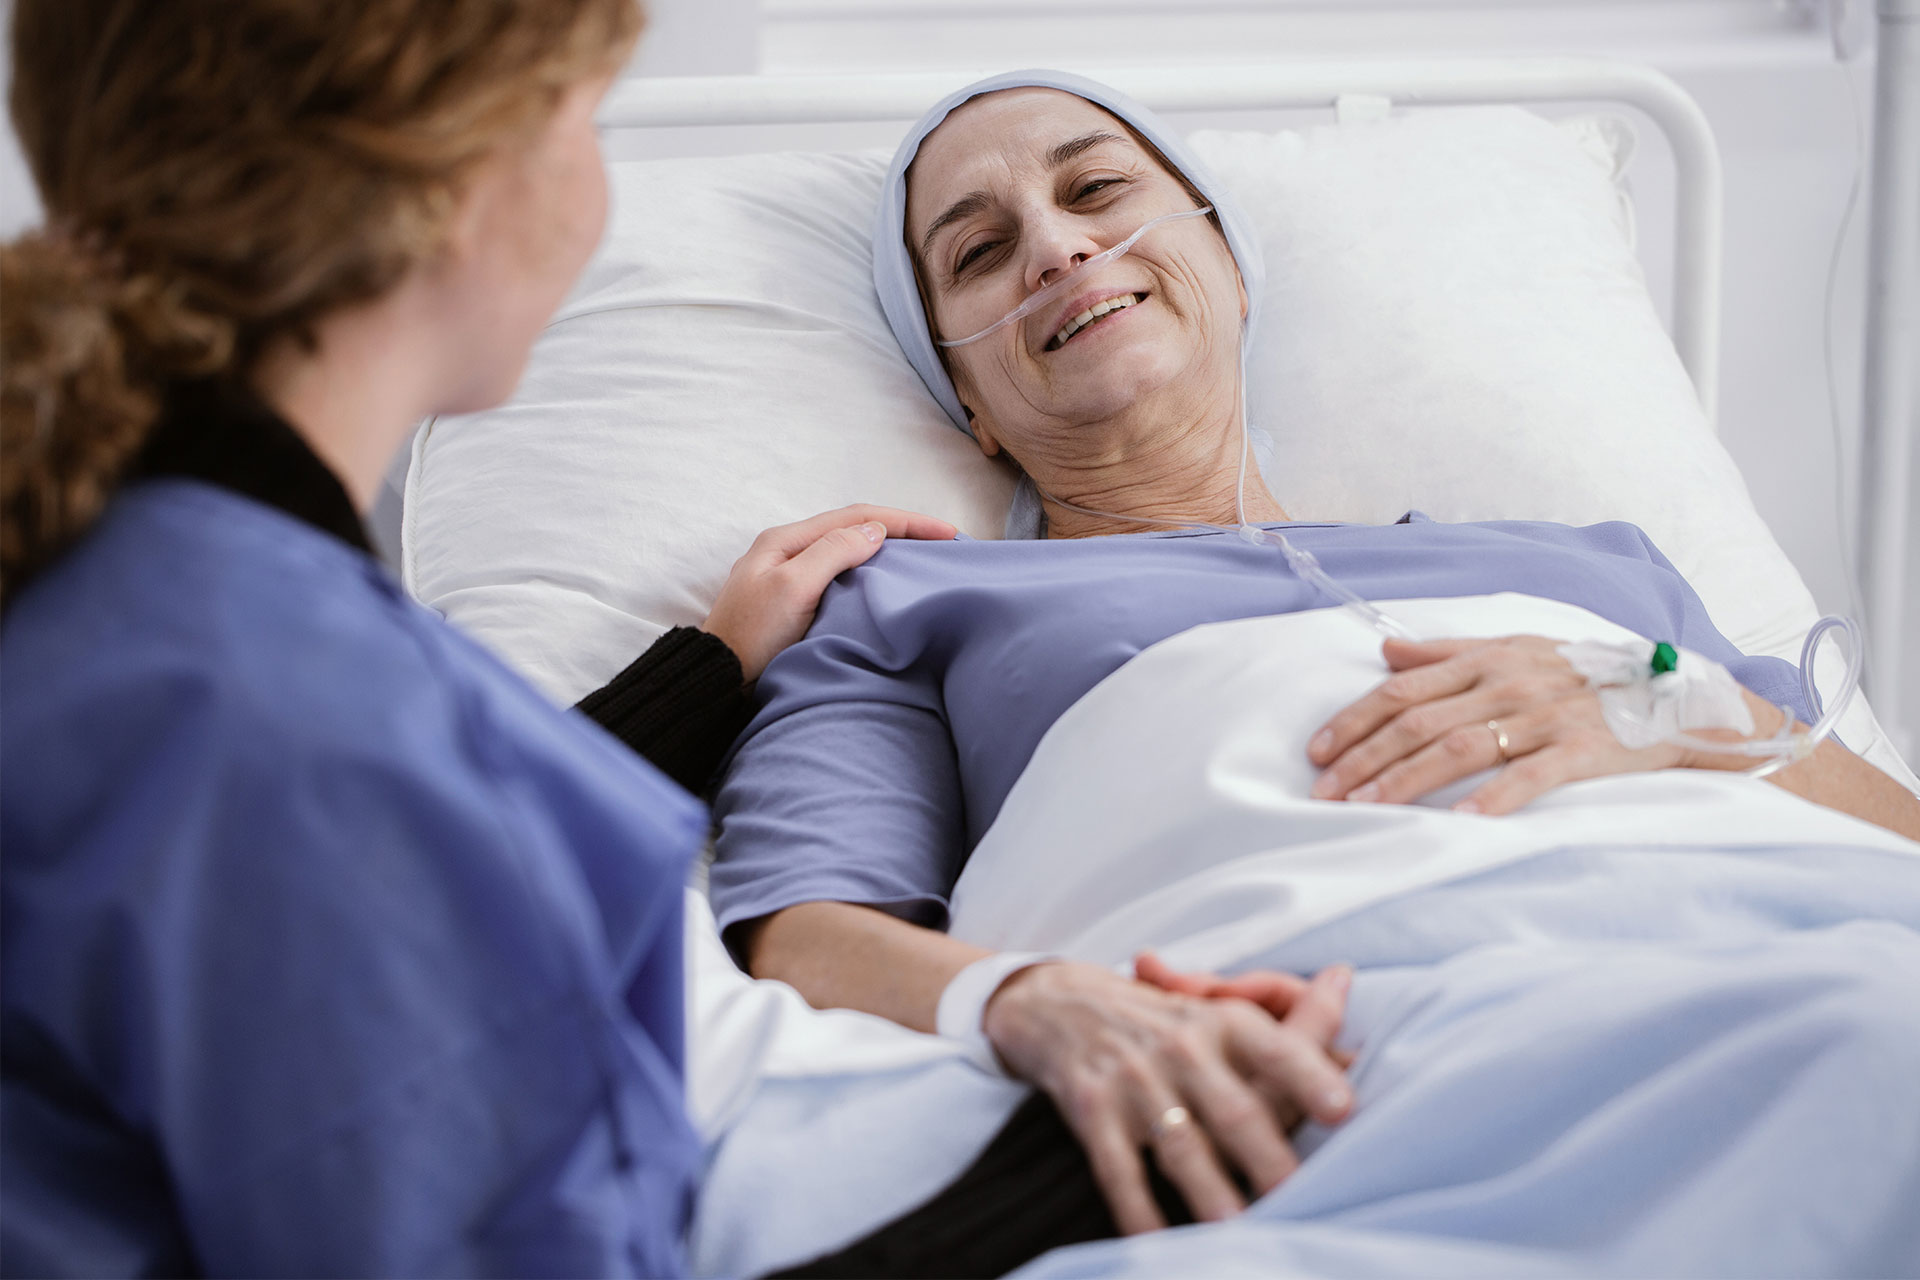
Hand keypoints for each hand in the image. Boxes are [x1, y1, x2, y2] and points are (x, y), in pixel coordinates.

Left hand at [701, 505, 955, 679]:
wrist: (719, 681)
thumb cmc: (751, 637)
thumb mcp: (793, 588)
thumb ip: (833, 553)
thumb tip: (875, 532)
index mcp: (786, 540)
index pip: (857, 517)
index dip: (905, 521)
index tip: (946, 532)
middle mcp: (788, 551)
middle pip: (855, 528)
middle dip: (902, 530)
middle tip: (944, 541)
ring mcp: (791, 577)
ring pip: (850, 552)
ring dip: (888, 550)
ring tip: (924, 558)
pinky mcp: (796, 603)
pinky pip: (842, 576)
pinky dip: (872, 574)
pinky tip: (888, 584)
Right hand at [982, 959, 1352, 1233]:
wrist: (1059, 1006)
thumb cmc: (1164, 1022)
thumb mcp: (1219, 1009)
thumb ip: (1291, 1020)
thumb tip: (1348, 984)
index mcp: (1223, 1021)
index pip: (1274, 1048)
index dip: (1309, 1076)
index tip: (1343, 1108)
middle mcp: (1180, 1047)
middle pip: (1234, 1108)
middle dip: (1267, 1157)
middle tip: (1299, 1196)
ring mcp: (1133, 1081)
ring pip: (1181, 1145)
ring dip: (1209, 1190)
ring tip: (1237, 1228)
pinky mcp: (1093, 1112)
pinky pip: (1119, 1171)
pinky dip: (1138, 1210)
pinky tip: (1157, 1242)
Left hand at [1307, 635, 1688, 814]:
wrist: (1675, 696)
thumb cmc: (1584, 675)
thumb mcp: (1516, 649)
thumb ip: (1447, 653)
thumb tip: (1386, 649)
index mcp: (1486, 659)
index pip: (1403, 689)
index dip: (1355, 720)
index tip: (1317, 751)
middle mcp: (1507, 683)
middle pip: (1419, 722)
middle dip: (1364, 758)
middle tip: (1324, 792)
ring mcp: (1545, 716)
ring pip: (1459, 748)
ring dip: (1406, 780)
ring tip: (1367, 807)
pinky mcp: (1583, 749)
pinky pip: (1531, 775)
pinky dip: (1495, 797)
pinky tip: (1462, 821)